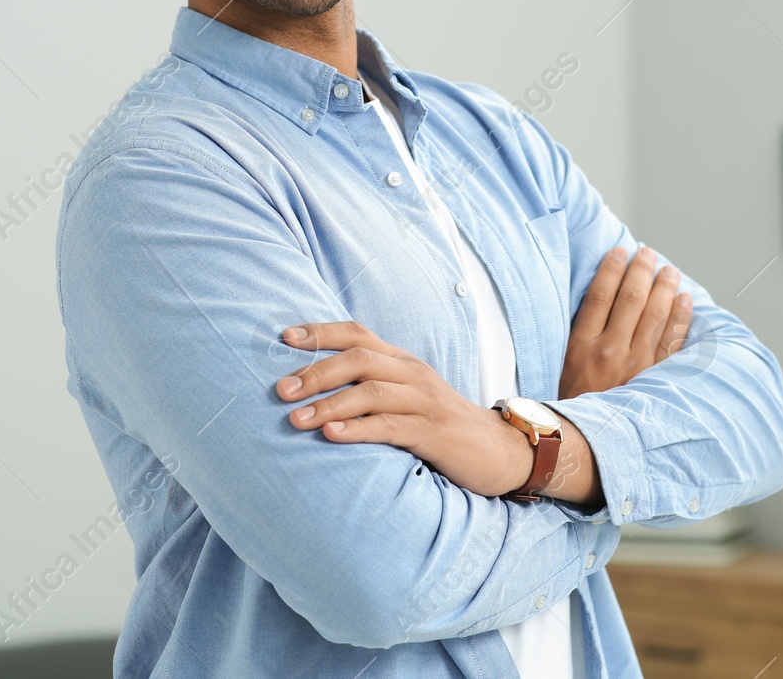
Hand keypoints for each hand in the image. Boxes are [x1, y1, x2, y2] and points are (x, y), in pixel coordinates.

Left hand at [275, 321, 535, 496]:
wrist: (501, 450)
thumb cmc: (443, 425)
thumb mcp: (409, 396)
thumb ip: (374, 385)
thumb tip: (317, 385)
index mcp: (404, 361)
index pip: (358, 334)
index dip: (321, 332)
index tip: (284, 338)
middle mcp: (413, 374)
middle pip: (359, 359)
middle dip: (315, 372)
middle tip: (280, 390)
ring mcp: (426, 403)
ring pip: (371, 392)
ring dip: (329, 403)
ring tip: (295, 419)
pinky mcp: (434, 434)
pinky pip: (391, 427)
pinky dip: (357, 430)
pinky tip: (331, 436)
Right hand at [558, 244, 692, 399]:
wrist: (584, 444)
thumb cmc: (573, 403)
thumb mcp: (564, 366)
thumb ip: (581, 336)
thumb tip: (599, 301)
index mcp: (582, 347)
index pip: (600, 296)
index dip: (612, 269)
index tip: (620, 251)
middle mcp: (610, 352)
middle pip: (631, 299)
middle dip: (642, 270)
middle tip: (648, 254)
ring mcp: (636, 366)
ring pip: (655, 315)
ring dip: (665, 287)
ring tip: (670, 270)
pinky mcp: (654, 379)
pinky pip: (672, 341)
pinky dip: (680, 317)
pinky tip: (685, 300)